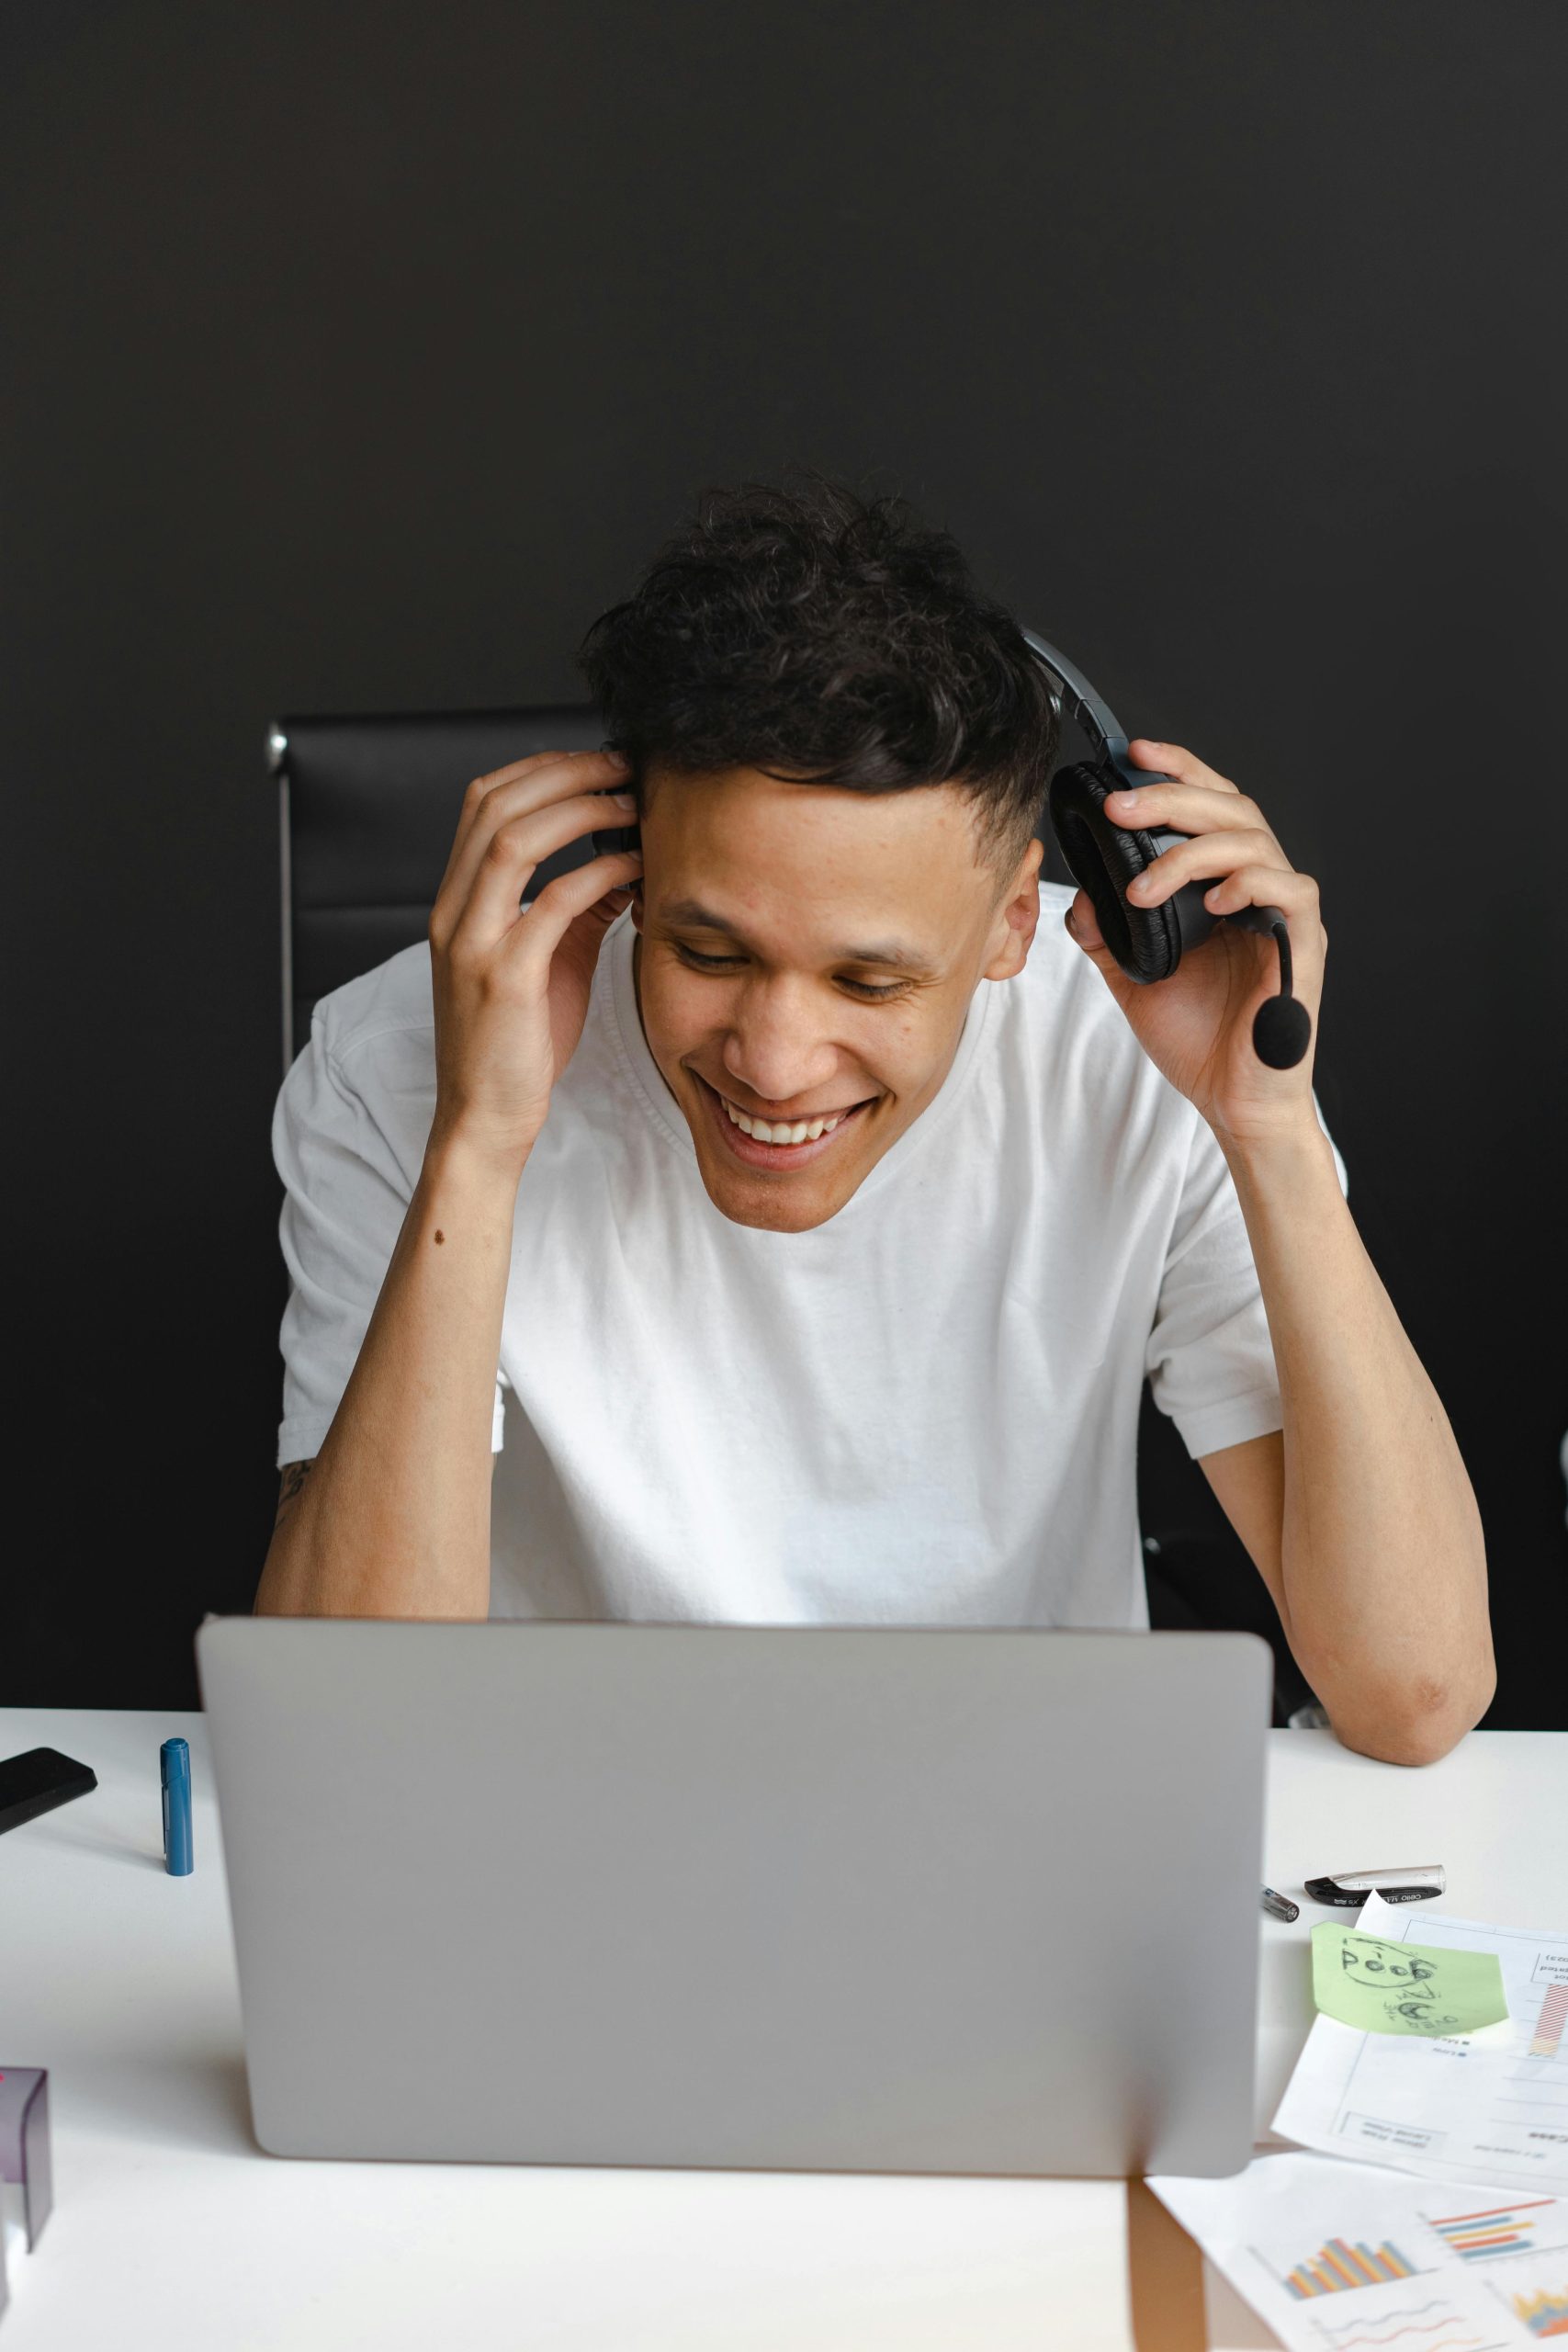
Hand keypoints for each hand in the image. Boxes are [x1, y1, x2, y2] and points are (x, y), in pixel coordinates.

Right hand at [426, 747, 643, 1173]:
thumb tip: (619, 865)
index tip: (595, 762)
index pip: (482, 803)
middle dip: (563, 772)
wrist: (485, 1117)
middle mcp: (453, 913)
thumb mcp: (549, 962)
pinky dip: (598, 873)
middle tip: (621, 766)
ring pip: (513, 839)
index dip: (540, 768)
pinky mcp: (504, 978)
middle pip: (495, 804)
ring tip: (629, 803)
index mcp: (455, 903)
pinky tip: (634, 869)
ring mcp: (472, 943)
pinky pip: (553, 902)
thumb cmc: (516, 1045)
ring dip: (578, 809)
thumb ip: (575, 909)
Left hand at [1063, 740, 1325, 1142]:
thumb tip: (1079, 897)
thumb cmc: (1200, 1041)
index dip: (1177, 772)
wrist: (1233, 1102)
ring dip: (1191, 851)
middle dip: (1172, 798)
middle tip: (1120, 804)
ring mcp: (1283, 915)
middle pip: (1231, 810)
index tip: (1133, 754)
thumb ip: (1108, 934)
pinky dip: (1250, 883)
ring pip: (1254, 841)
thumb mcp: (1135, 978)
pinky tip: (1213, 901)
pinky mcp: (1303, 946)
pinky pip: (1290, 891)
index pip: (1208, 808)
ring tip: (1143, 884)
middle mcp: (1257, 890)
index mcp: (1222, 887)